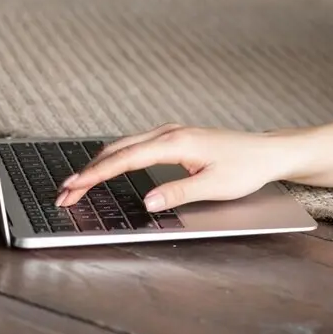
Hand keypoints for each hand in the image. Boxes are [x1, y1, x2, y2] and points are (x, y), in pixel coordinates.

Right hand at [54, 123, 297, 211]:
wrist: (268, 152)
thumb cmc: (246, 168)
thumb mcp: (214, 185)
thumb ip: (179, 192)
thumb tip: (148, 201)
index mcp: (177, 142)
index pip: (126, 159)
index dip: (96, 174)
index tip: (72, 187)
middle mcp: (171, 133)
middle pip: (118, 150)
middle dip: (89, 171)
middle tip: (64, 193)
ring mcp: (173, 133)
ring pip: (125, 146)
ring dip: (100, 164)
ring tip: (78, 185)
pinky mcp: (176, 138)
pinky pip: (137, 146)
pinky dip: (116, 158)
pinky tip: (106, 169)